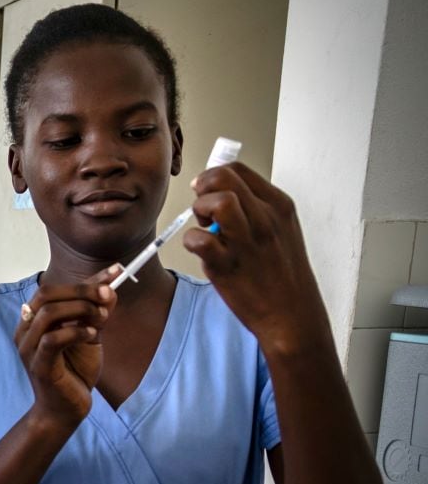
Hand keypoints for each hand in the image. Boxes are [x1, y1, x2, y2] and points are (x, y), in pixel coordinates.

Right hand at [16, 268, 116, 429]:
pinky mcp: (38, 365)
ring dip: (81, 309)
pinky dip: (76, 331)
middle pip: (47, 294)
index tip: (114, 271)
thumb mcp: (90, 336)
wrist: (65, 410)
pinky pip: (53, 339)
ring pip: (49, 312)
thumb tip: (110, 289)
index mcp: (34, 321)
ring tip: (101, 318)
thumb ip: (96, 314)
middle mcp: (25, 330)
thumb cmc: (73, 373)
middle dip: (81, 290)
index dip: (86, 279)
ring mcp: (29, 348)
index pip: (55, 289)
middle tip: (107, 294)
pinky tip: (92, 335)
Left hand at [183, 163, 324, 352]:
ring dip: (199, 210)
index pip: (237, 169)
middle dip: (202, 187)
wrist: (292, 314)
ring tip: (204, 227)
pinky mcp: (227, 265)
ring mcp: (247, 241)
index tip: (207, 191)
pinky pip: (198, 239)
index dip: (213, 175)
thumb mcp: (281, 230)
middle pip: (222, 178)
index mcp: (279, 205)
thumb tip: (217, 194)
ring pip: (216, 202)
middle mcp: (265, 219)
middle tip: (202, 209)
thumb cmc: (282, 273)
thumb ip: (255, 209)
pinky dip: (191, 242)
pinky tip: (201, 251)